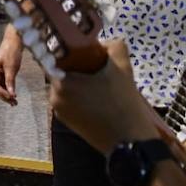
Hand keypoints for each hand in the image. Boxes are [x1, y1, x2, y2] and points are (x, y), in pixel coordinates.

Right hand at [0, 25, 22, 104]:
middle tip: (13, 103)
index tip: (11, 97)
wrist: (15, 42)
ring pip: (0, 89)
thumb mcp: (11, 67)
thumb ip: (10, 81)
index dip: (1, 93)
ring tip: (14, 103)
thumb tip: (12, 94)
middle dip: (4, 96)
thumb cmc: (10, 51)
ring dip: (6, 96)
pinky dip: (9, 91)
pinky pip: (5, 86)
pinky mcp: (4, 75)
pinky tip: (14, 97)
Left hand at [49, 39, 159, 153]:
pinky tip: (100, 100)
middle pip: (63, 71)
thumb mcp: (122, 66)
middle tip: (100, 69)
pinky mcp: (67, 123)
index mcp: (61, 80)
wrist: (131, 142)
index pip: (56, 55)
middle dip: (79, 67)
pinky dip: (82, 98)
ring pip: (68, 87)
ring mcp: (59, 111)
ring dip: (81, 83)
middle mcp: (53, 95)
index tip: (85, 50)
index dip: (71, 50)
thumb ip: (112, 45)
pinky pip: (71, 101)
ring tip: (103, 86)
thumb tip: (102, 43)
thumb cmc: (124, 102)